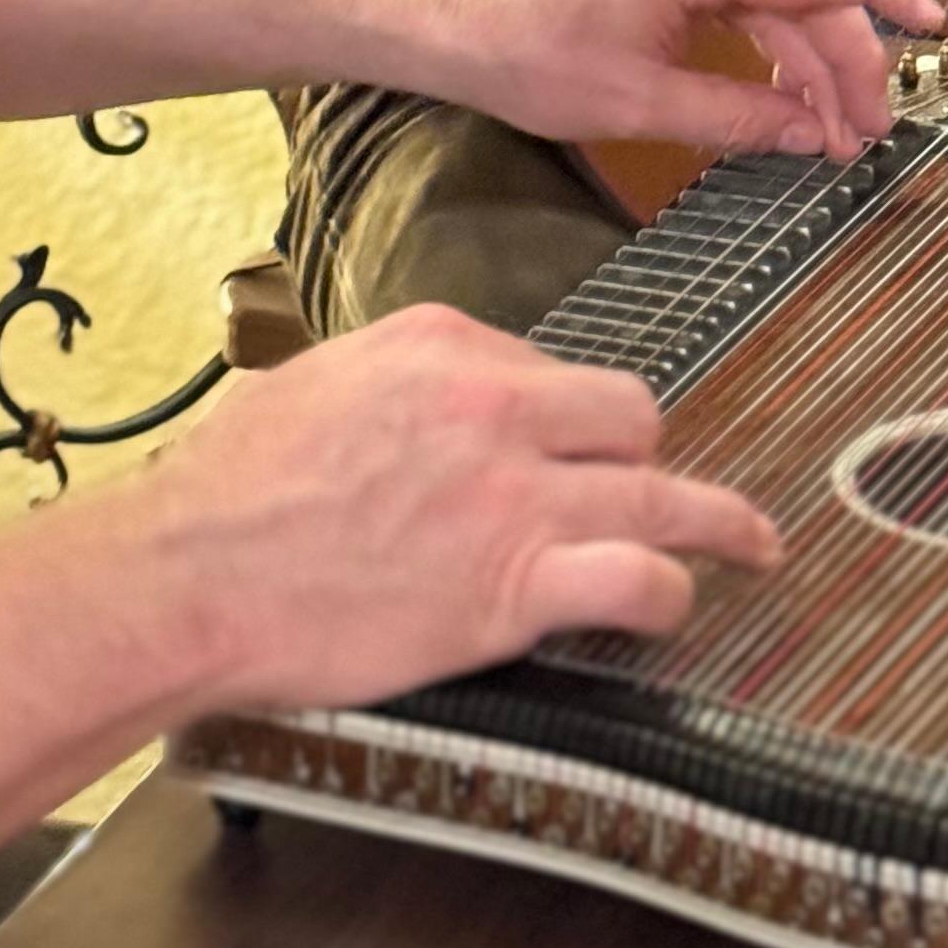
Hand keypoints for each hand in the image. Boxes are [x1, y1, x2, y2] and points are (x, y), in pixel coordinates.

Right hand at [155, 305, 777, 710]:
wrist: (191, 573)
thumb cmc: (232, 487)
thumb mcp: (319, 381)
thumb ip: (395, 380)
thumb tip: (430, 401)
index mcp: (443, 344)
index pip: (548, 368)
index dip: (561, 418)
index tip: (565, 449)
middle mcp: (495, 404)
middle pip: (626, 414)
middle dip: (639, 455)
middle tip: (651, 490)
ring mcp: (512, 496)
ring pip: (659, 491)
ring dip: (717, 519)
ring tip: (756, 538)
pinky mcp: (513, 586)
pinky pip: (635, 578)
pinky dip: (668, 591)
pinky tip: (674, 603)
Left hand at [415, 0, 942, 162]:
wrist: (449, 14)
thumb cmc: (524, 49)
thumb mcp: (638, 102)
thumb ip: (737, 115)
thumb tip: (811, 136)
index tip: (939, 27)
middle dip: (847, 65)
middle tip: (868, 138)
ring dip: (811, 62)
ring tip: (835, 136)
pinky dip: (771, 44)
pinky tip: (789, 99)